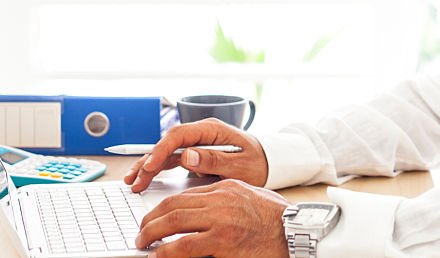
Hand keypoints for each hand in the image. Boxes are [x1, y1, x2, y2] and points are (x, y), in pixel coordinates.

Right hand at [124, 118, 268, 192]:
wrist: (268, 163)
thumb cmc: (258, 162)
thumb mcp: (241, 164)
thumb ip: (215, 159)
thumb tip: (187, 155)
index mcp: (213, 130)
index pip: (180, 135)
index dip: (162, 150)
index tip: (151, 166)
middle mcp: (201, 134)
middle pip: (168, 143)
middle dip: (149, 160)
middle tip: (135, 179)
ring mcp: (196, 144)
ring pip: (166, 152)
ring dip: (148, 166)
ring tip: (132, 181)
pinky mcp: (194, 155)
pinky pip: (170, 160)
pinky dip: (156, 169)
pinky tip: (143, 178)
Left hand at [135, 178, 289, 256]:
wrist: (296, 232)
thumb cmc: (277, 219)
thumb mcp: (250, 198)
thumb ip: (226, 200)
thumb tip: (202, 213)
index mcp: (226, 188)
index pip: (185, 194)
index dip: (164, 207)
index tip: (154, 217)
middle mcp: (220, 200)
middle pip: (173, 205)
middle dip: (151, 219)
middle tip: (142, 232)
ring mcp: (220, 220)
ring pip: (173, 222)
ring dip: (152, 233)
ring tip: (143, 243)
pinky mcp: (222, 241)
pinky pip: (184, 246)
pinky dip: (166, 251)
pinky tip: (159, 255)